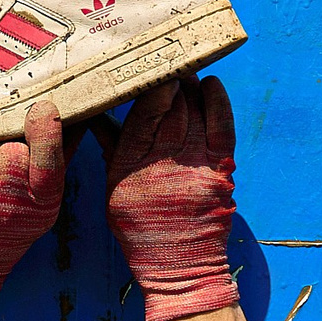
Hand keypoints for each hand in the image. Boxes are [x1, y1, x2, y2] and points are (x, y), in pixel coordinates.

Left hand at [0, 103, 64, 302]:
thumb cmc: (14, 220)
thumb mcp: (44, 200)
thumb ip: (58, 160)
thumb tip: (74, 116)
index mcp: (42, 201)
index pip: (47, 162)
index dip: (45, 133)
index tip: (43, 108)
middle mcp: (10, 202)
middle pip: (10, 148)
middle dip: (6, 153)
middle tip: (2, 174)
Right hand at [104, 75, 237, 320]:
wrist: (180, 265)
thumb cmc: (139, 226)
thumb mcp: (114, 187)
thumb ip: (111, 147)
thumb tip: (100, 112)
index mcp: (132, 165)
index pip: (145, 114)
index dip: (150, 86)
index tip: (148, 63)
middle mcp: (166, 161)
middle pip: (172, 107)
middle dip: (169, 78)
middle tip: (165, 54)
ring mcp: (197, 165)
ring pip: (195, 112)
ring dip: (190, 86)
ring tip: (184, 66)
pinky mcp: (220, 169)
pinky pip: (221, 127)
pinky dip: (218, 102)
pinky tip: (211, 84)